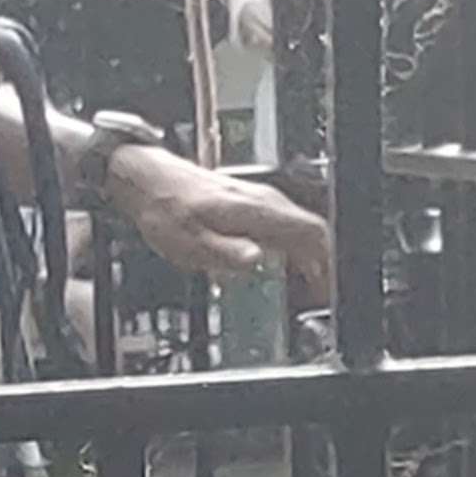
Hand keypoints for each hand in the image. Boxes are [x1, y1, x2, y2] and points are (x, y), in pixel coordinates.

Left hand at [96, 139, 334, 290]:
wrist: (149, 180)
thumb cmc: (165, 209)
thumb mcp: (188, 242)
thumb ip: (225, 253)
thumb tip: (255, 261)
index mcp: (255, 210)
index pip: (311, 232)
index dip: (326, 264)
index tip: (326, 290)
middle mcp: (264, 201)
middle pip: (312, 231)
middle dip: (322, 265)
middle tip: (319, 296)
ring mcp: (260, 199)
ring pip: (301, 227)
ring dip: (309, 257)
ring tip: (307, 287)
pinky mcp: (251, 202)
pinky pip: (285, 224)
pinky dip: (294, 246)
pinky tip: (286, 265)